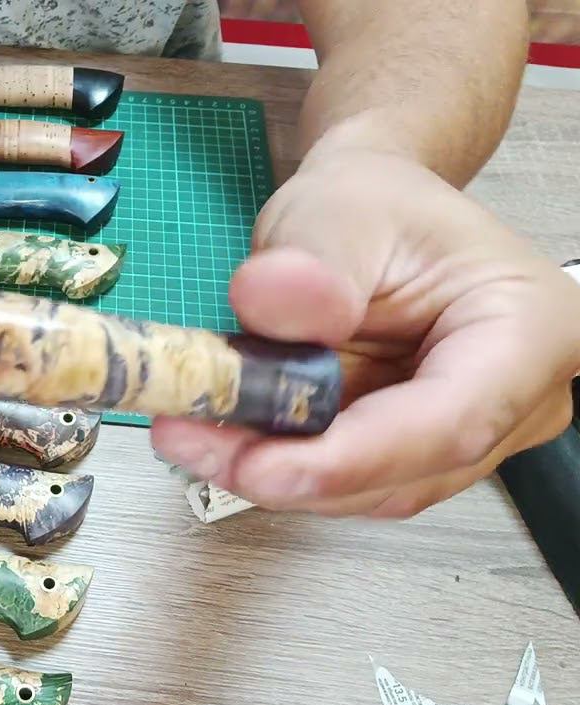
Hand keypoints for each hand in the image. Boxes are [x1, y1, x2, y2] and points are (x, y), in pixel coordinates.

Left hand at [150, 148, 579, 517]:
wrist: (369, 217)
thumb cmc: (374, 204)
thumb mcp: (336, 207)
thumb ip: (311, 258)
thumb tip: (273, 302)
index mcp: (528, 330)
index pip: (448, 422)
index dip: (347, 459)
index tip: (256, 464)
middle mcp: (517, 401)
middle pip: (404, 471)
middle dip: (289, 469)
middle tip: (188, 438)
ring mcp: (466, 435)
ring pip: (367, 489)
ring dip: (272, 470)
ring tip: (189, 427)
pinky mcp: (408, 452)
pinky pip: (343, 478)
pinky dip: (277, 461)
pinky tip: (218, 430)